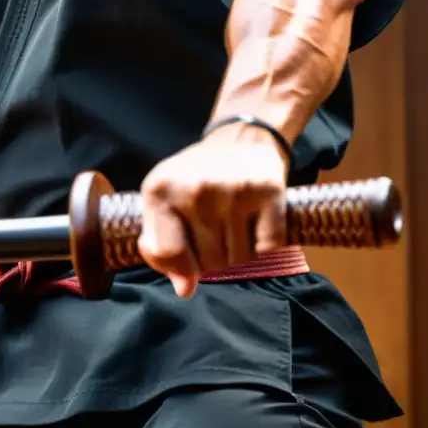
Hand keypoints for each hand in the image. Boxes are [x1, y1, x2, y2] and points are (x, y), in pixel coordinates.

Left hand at [136, 124, 290, 297]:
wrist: (241, 138)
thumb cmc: (195, 177)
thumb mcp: (164, 201)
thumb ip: (162, 246)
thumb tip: (184, 289)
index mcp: (159, 191)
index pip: (165, 254)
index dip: (179, 268)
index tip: (189, 261)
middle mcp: (194, 190)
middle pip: (207, 263)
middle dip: (213, 259)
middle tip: (217, 232)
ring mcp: (232, 191)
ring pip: (238, 259)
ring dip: (239, 253)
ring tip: (234, 225)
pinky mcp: (268, 193)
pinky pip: (267, 248)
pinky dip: (265, 246)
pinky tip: (256, 224)